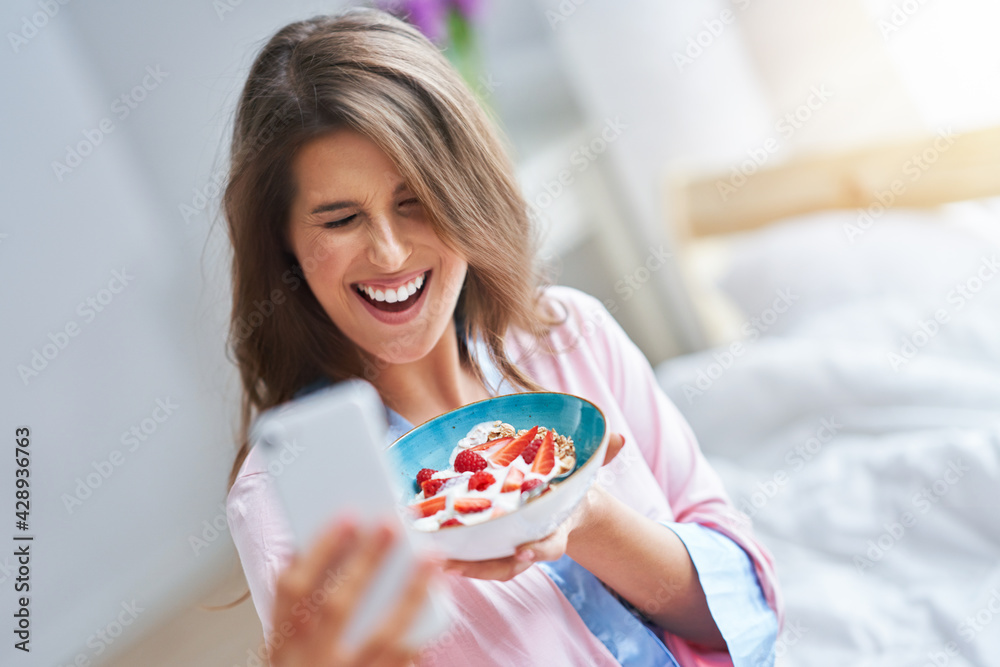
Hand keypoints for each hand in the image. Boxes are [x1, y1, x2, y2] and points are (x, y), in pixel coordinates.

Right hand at [268, 518, 437, 666]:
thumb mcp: (292, 651)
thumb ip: (308, 609)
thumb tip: (337, 549)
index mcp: (282, 648)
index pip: (293, 591)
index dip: (319, 550)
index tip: (347, 516)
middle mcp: (310, 665)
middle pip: (336, 606)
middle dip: (364, 562)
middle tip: (389, 524)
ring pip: (383, 636)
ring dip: (409, 591)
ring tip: (430, 556)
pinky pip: (404, 660)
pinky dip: (423, 628)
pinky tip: (437, 600)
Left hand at [443, 432, 625, 580]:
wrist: (567, 504)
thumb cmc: (573, 485)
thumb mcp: (588, 469)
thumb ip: (602, 454)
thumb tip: (619, 437)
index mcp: (556, 528)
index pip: (551, 545)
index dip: (538, 550)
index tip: (524, 551)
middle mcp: (532, 541)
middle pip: (511, 564)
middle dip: (486, 567)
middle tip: (458, 565)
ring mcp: (512, 544)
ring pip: (489, 564)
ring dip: (464, 565)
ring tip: (438, 560)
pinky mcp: (494, 541)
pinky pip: (477, 554)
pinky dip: (458, 554)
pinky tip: (434, 546)